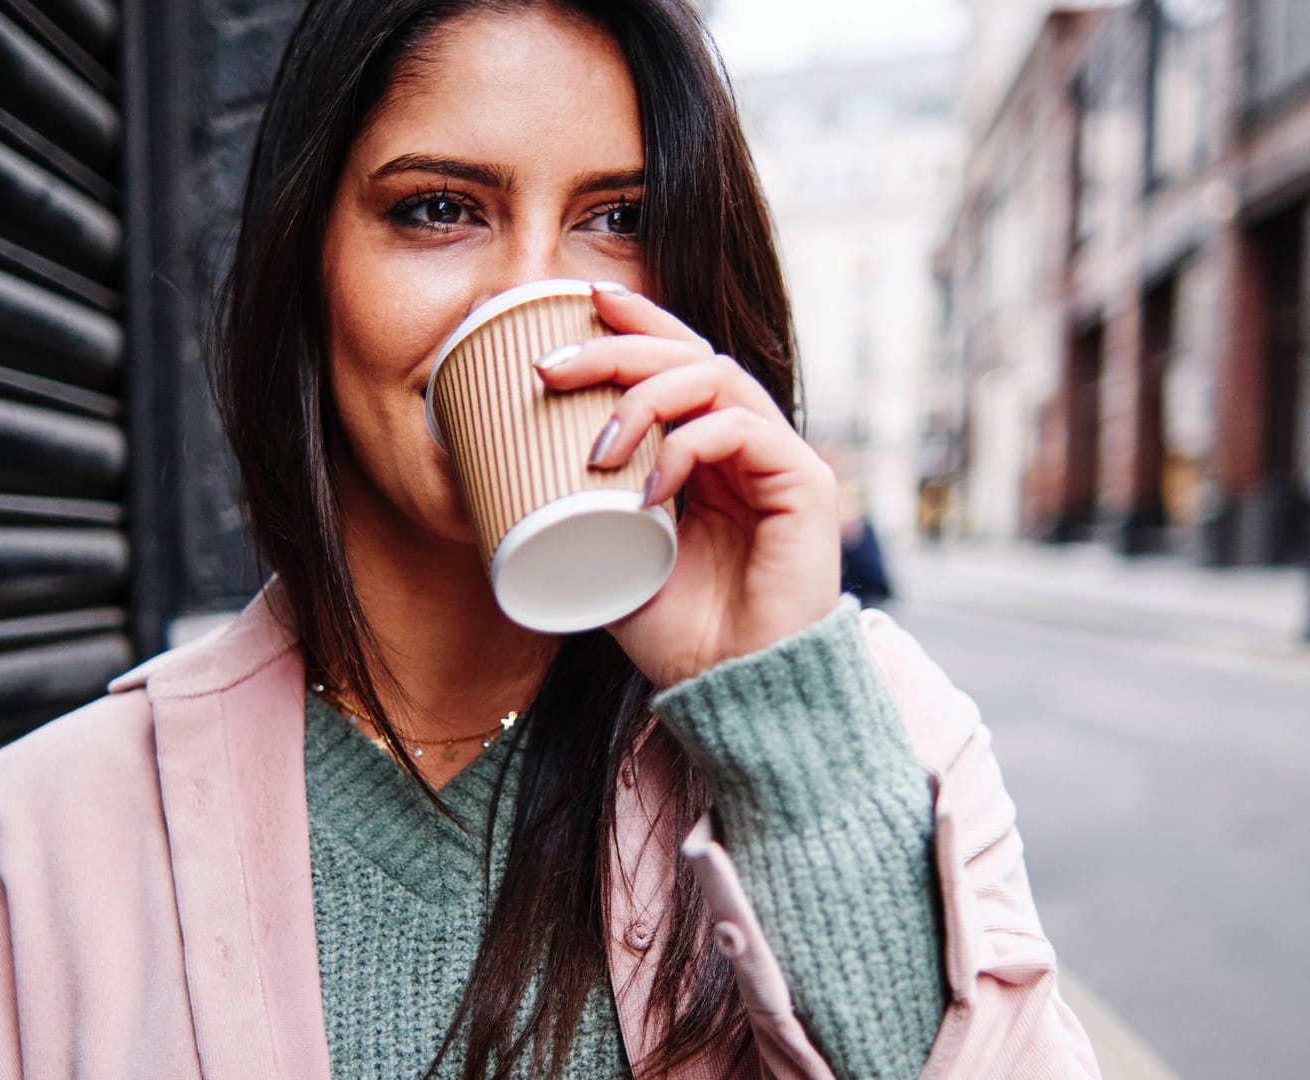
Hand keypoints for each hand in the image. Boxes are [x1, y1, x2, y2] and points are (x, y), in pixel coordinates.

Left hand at [533, 282, 840, 687]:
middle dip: (619, 350)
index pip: (680, 362)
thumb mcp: (613, 559)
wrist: (739, 694)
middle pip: (692, 356)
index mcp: (711, 453)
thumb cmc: (684, 636)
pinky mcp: (806, 484)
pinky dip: (687, 446)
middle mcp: (751, 444)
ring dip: (645, 398)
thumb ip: (584, 513)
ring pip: (717, 377)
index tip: (582, 302)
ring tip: (597, 448)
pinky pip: (743, 430)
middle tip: (553, 369)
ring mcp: (781, 460)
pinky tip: (649, 488)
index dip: (637, 324)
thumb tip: (504, 478)